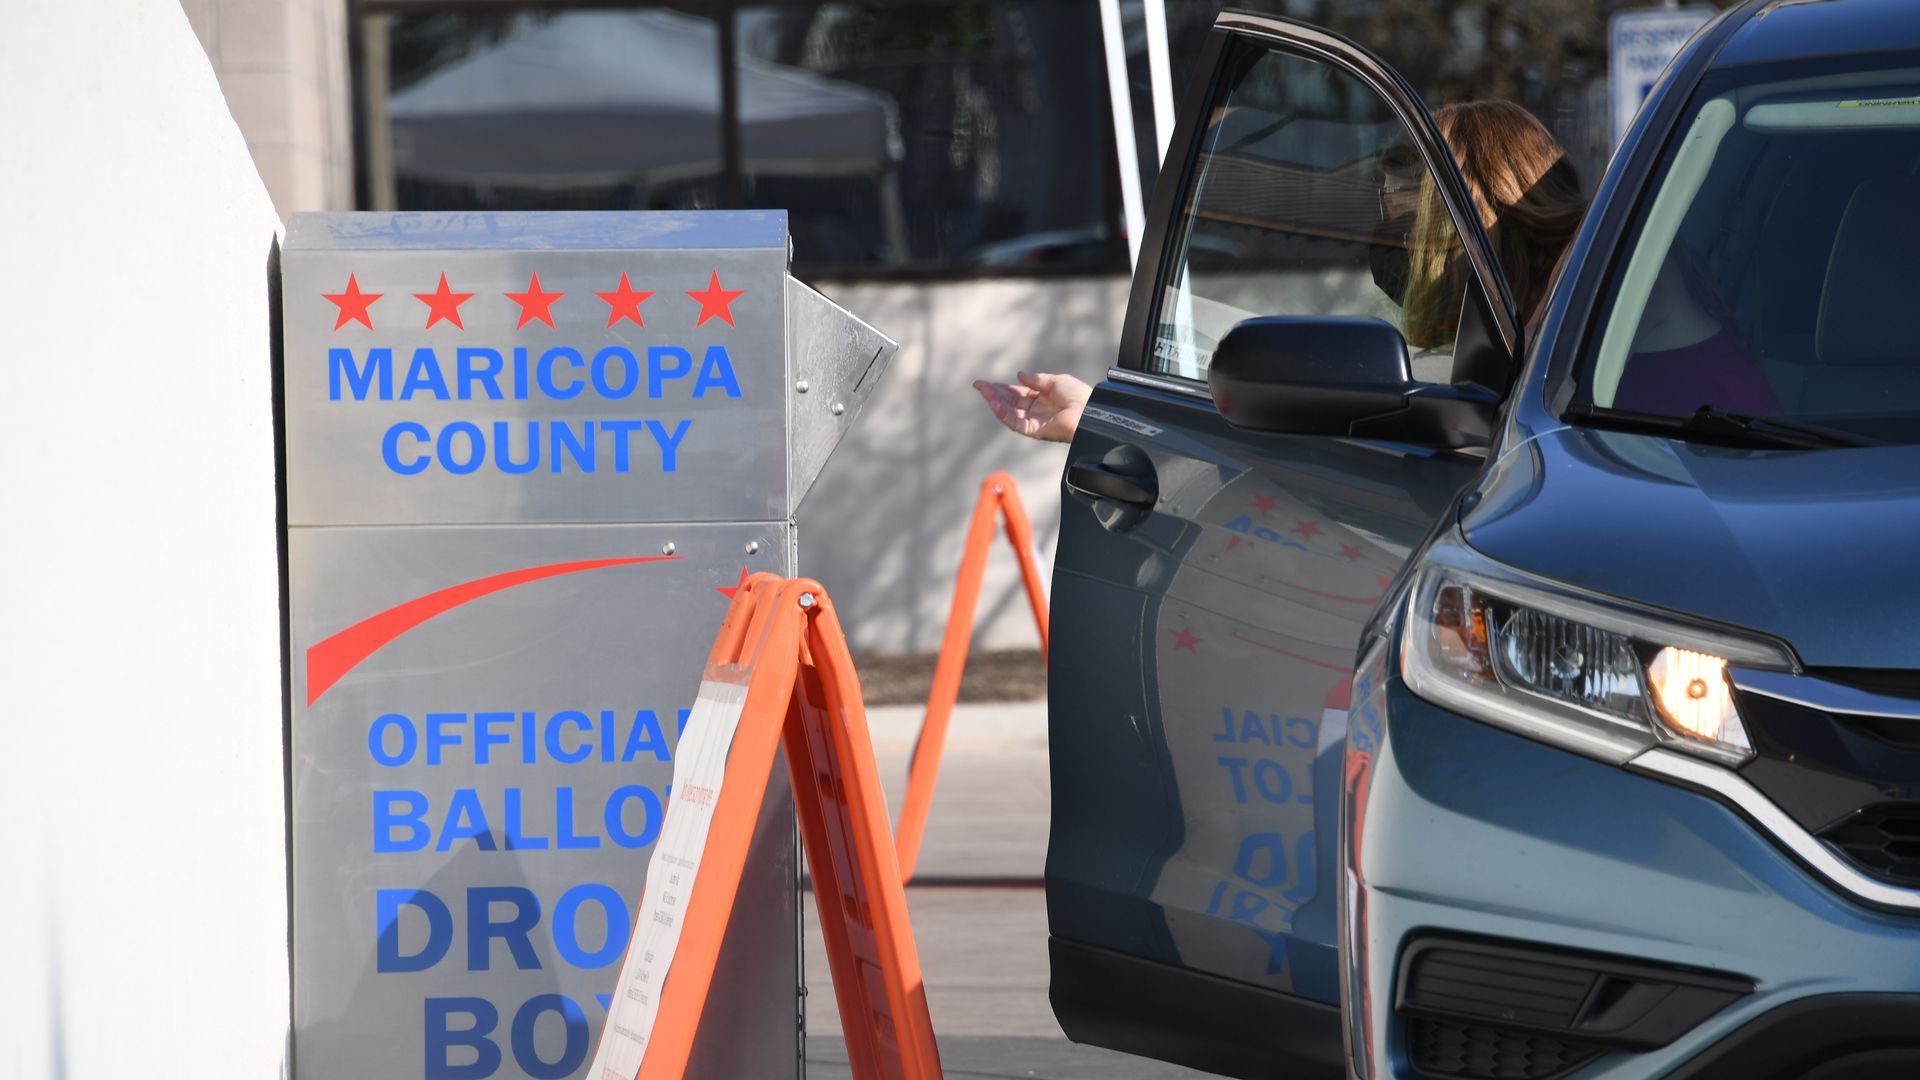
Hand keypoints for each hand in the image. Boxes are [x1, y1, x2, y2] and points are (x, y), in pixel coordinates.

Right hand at [972, 371, 1091, 443]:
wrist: (1089, 411)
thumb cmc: (1078, 396)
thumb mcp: (1055, 381)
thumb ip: (1036, 380)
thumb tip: (1019, 375)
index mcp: (1040, 399)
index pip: (1016, 393)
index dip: (1002, 388)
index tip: (987, 383)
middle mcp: (1035, 411)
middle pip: (1009, 402)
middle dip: (993, 393)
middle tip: (979, 385)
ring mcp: (1033, 421)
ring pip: (1008, 412)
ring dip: (994, 401)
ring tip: (983, 390)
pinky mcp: (1033, 430)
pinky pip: (1014, 422)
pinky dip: (1003, 413)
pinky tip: (994, 403)